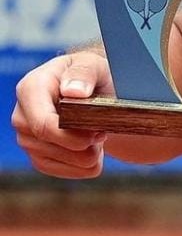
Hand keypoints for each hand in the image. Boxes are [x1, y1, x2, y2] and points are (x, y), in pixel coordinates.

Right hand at [11, 50, 113, 178]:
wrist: (96, 90)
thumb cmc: (93, 75)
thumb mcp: (94, 64)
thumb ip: (84, 73)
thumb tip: (73, 90)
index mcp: (31, 89)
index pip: (42, 124)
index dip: (71, 135)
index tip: (98, 132)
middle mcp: (22, 116)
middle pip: (50, 146)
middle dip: (83, 145)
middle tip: (104, 131)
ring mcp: (27, 138)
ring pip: (57, 161)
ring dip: (86, 154)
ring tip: (99, 134)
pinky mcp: (38, 156)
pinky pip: (62, 171)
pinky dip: (85, 165)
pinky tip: (95, 149)